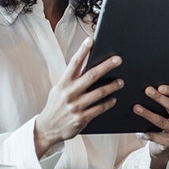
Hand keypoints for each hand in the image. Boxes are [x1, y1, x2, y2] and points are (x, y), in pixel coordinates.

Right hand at [34, 38, 124, 157]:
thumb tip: (87, 64)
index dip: (82, 51)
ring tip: (120, 82)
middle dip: (106, 66)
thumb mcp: (59, 90)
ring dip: (112, 86)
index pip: (74, 63)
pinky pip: (99, 108)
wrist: (47, 129)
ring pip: (99, 92)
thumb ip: (71, 79)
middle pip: (91, 75)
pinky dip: (108, 103)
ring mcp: (76, 106)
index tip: (91, 40)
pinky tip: (114, 99)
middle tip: (118, 59)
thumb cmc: (56, 105)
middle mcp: (69, 93)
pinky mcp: (81, 118)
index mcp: (63, 83)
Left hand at [133, 85, 168, 168]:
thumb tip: (153, 85)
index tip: (160, 86)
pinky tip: (138, 130)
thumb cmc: (164, 122)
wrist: (164, 146)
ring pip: (161, 121)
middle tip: (147, 90)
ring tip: (136, 107)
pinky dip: (146, 133)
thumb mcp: (168, 111)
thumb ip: (167, 99)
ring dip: (148, 114)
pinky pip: (156, 137)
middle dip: (159, 98)